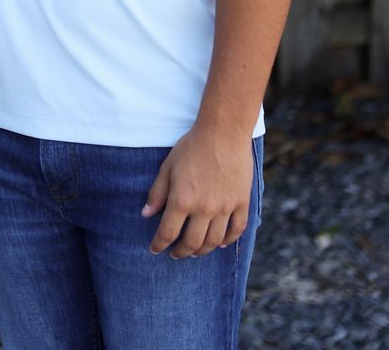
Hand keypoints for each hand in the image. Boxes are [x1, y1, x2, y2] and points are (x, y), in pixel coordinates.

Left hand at [143, 126, 253, 257]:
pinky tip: (221, 243)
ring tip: (195, 251)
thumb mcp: (167, 168)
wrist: (223, 134)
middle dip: (181, 252)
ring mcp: (225, 207)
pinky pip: (236, 229)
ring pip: (214, 241)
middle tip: (175, 254)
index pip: (168, 232)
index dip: (159, 244)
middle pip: (192, 242)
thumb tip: (146, 214)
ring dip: (203, 250)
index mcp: (182, 200)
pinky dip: (228, 240)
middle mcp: (204, 209)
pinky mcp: (242, 203)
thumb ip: (157, 193)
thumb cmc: (191, 148)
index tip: (154, 249)